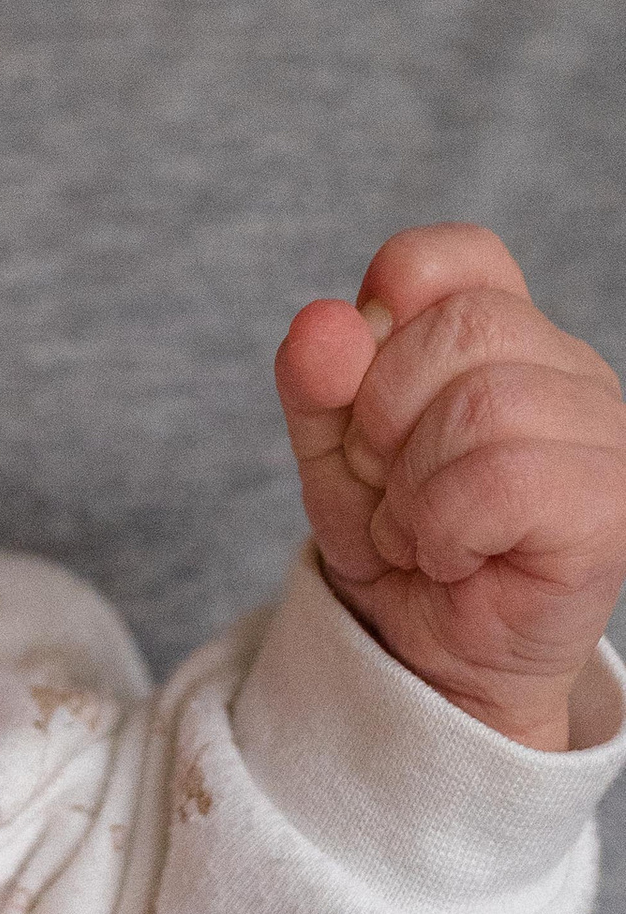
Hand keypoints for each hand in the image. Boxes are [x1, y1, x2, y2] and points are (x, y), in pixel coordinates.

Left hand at [276, 224, 625, 748]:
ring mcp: (604, 435)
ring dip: (414, 486)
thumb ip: (318, 379)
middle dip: (383, 415)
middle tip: (386, 486)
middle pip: (462, 327)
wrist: (431, 657)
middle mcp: (569, 370)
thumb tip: (324, 321)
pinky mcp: (612, 508)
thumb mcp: (331, 449)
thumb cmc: (396, 538)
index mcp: (507, 333)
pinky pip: (506, 478)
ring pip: (487, 404)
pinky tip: (451, 555)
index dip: (389, 303)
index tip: (360, 387)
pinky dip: (445, 525)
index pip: (455, 256)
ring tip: (418, 529)